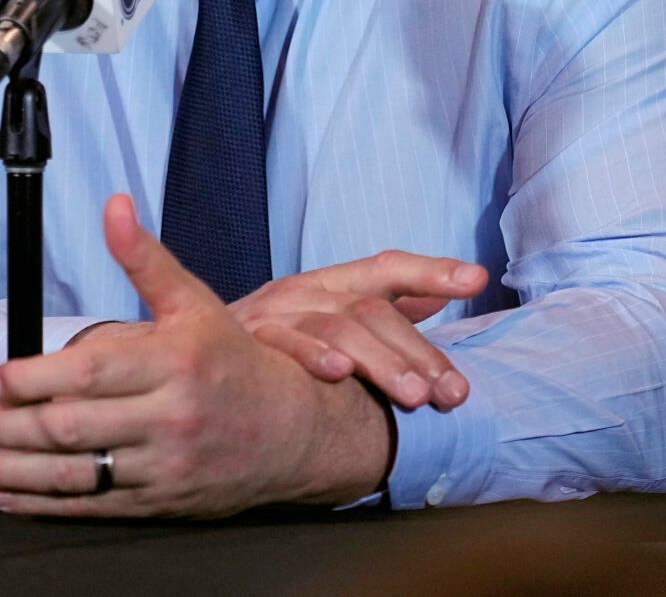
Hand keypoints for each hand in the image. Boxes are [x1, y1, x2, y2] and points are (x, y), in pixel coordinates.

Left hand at [0, 195, 390, 516]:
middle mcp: (171, 417)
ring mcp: (166, 466)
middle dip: (13, 427)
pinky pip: (94, 508)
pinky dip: (45, 505)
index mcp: (175, 363)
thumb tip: (114, 206)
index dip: (32, 379)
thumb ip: (145, 259)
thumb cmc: (234, 362)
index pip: (89, 373)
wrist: (294, 432)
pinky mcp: (162, 502)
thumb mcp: (194, 303)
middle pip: (74, 427)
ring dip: (18, 472)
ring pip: (78, 475)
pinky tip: (12, 494)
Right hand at [228, 250, 486, 411]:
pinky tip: (338, 375)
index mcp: (331, 283)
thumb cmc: (277, 337)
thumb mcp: (332, 314)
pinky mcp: (247, 338)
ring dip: (381, 362)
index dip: (432, 270)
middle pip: (373, 311)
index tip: (476, 277)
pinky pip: (283, 345)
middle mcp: (306, 290)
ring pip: (339, 328)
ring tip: (415, 395)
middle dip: (419, 353)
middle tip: (453, 393)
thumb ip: (390, 305)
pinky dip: (311, 356)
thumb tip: (447, 291)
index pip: (387, 269)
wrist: (190, 349)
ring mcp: (276, 312)